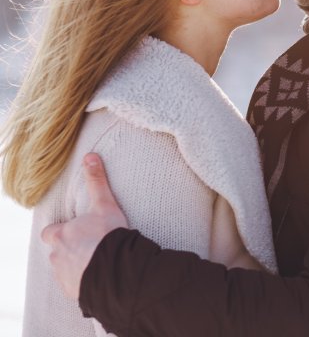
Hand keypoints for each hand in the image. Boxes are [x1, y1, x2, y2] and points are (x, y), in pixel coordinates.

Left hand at [41, 152, 128, 298]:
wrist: (117, 270)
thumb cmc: (109, 235)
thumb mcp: (105, 205)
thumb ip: (97, 181)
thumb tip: (90, 155)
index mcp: (60, 235)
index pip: (51, 232)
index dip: (62, 230)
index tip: (77, 230)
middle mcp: (56, 256)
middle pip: (57, 251)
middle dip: (69, 249)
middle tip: (91, 246)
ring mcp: (63, 276)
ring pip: (65, 269)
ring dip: (77, 265)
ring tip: (98, 261)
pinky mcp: (73, 291)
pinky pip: (75, 285)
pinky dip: (84, 281)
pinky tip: (100, 275)